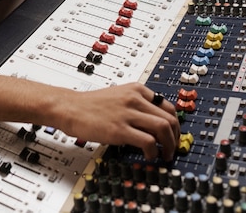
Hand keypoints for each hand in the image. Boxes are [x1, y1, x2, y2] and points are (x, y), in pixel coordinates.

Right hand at [59, 82, 179, 161]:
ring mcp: (127, 113)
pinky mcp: (119, 129)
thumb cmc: (91, 104)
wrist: (70, 107)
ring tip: (164, 155)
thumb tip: (153, 121)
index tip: (173, 135)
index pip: (168, 106)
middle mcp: (135, 98)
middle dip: (176, 137)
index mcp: (136, 89)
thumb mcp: (119, 95)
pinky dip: (153, 151)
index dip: (175, 124)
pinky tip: (148, 156)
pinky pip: (148, 141)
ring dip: (169, 145)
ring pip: (163, 128)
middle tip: (172, 148)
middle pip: (170, 117)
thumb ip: (137, 104)